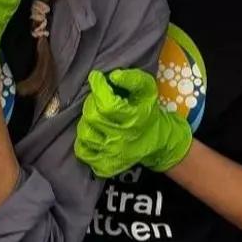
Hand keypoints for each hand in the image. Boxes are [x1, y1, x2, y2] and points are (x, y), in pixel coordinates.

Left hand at [75, 69, 192, 176]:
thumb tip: (113, 76)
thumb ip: (133, 79)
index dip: (98, 88)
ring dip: (87, 121)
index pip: (107, 104)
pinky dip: (84, 141)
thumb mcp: (148, 90)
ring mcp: (112, 154)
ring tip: (97, 116)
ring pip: (85, 133)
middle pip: (92, 117)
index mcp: (134, 119)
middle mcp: (122, 139)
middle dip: (92, 103)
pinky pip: (82, 151)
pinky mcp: (105, 165)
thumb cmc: (149, 112)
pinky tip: (95, 132)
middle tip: (98, 99)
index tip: (96, 78)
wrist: (158, 142)